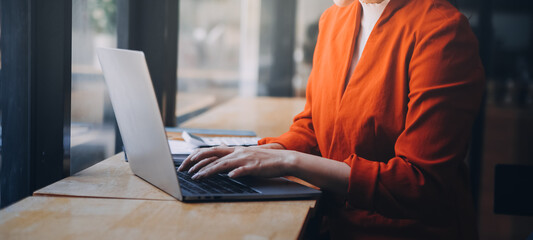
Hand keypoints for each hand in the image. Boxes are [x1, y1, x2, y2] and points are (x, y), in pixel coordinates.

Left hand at [178, 145, 294, 179]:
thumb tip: (220, 150)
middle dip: (197, 163)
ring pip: (223, 164)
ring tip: (198, 177)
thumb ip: (232, 153)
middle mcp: (237, 152)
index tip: (186, 163)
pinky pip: (243, 170)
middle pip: (213, 156)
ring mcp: (245, 159)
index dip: (197, 156)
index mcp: (235, 150)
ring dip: (209, 170)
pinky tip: (229, 176)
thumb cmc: (264, 160)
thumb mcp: (246, 153)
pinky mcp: (254, 167)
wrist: (283, 159)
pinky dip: (235, 173)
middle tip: (185, 170)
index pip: (211, 151)